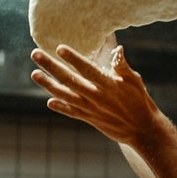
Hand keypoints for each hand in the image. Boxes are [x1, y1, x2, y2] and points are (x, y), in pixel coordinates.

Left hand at [29, 43, 159, 146]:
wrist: (142, 129)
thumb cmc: (139, 101)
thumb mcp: (134, 81)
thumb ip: (122, 66)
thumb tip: (118, 49)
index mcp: (108, 85)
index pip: (87, 69)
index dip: (73, 59)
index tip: (59, 48)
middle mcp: (96, 96)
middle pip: (69, 80)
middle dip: (51, 66)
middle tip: (35, 54)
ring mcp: (91, 109)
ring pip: (65, 95)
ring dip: (48, 85)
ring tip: (35, 74)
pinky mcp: (90, 118)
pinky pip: (72, 112)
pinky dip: (60, 107)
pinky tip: (49, 101)